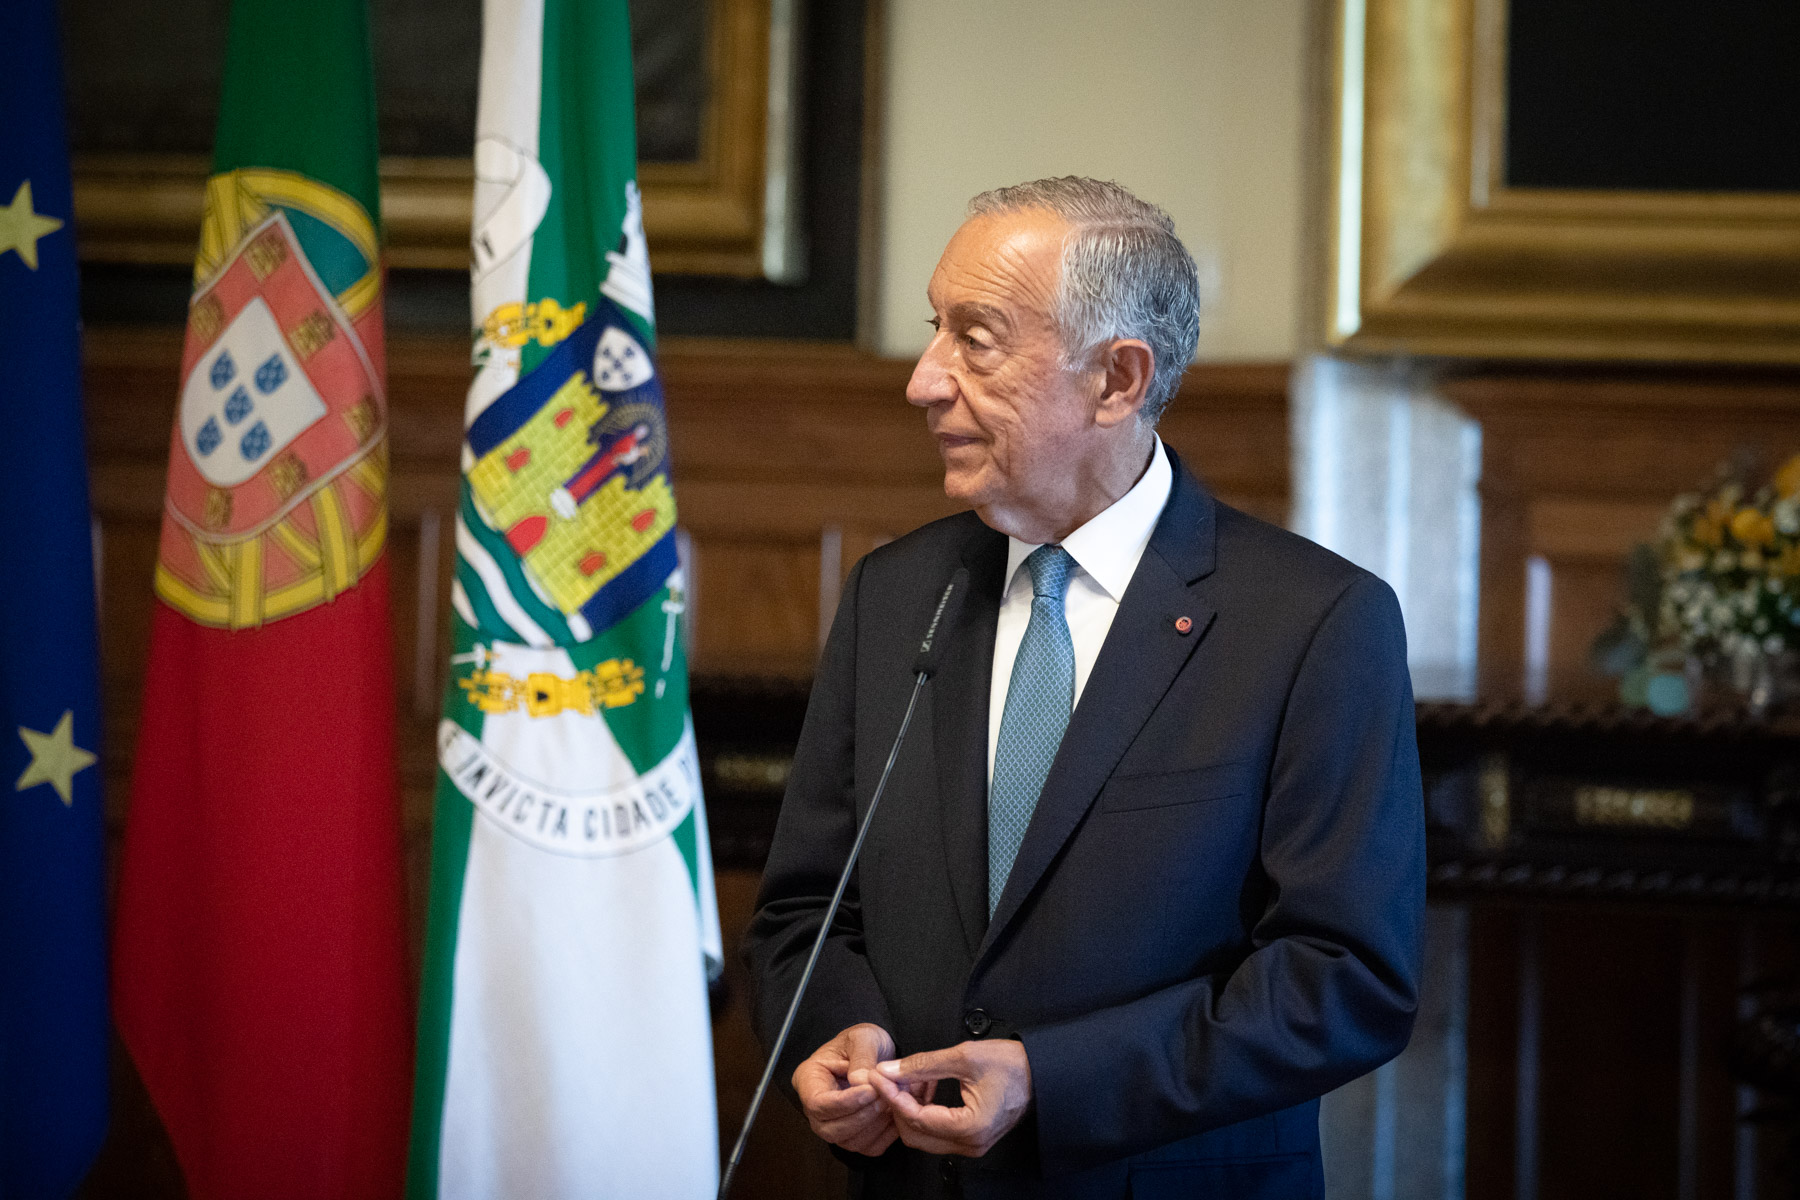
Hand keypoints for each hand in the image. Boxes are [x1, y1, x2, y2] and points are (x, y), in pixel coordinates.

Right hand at [791, 1023, 913, 1155]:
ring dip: (874, 1125)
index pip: (818, 1103)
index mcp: (809, 1080)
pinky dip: (884, 1135)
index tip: (870, 1091)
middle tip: (884, 1097)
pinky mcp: (855, 1134)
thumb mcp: (863, 1037)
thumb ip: (861, 1057)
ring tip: (892, 1102)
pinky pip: (867, 1147)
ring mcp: (835, 1124)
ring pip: (848, 1142)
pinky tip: (895, 1114)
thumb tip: (860, 1082)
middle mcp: (817, 1108)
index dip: (844, 1102)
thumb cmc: (864, 1042)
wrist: (877, 1052)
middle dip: (860, 1116)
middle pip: (829, 1129)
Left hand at [867, 1039, 1032, 1156]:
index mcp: (970, 1128)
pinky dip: (922, 1113)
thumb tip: (889, 1070)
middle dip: (897, 1106)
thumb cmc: (1012, 1065)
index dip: (892, 1096)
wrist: (1041, 1074)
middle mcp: (970, 1145)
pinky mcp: (972, 1138)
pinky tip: (921, 1088)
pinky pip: (937, 1133)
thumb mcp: (964, 1057)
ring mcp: (971, 1145)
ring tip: (906, 1079)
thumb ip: (923, 1065)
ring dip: (909, 1110)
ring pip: (923, 1137)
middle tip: (888, 1077)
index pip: (916, 1118)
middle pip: (914, 1135)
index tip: (876, 1076)